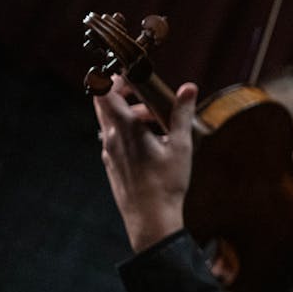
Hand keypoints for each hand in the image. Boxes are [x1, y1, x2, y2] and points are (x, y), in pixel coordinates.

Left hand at [94, 79, 198, 252]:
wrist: (150, 219)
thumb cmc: (166, 183)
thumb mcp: (181, 146)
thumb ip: (182, 114)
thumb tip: (188, 88)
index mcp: (125, 129)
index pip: (105, 93)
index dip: (113, 78)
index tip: (129, 72)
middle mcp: (111, 139)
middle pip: (103, 105)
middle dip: (122, 93)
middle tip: (145, 94)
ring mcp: (109, 153)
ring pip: (110, 122)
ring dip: (129, 114)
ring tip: (157, 122)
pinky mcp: (112, 165)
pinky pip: (115, 139)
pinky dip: (128, 131)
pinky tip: (151, 143)